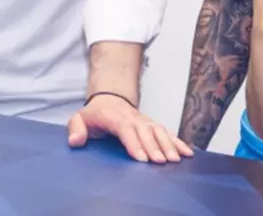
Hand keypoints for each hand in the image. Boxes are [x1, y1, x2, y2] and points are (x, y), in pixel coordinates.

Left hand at [66, 94, 193, 163]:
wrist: (109, 100)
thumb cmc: (95, 114)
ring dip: (168, 144)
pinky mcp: (152, 125)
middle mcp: (132, 118)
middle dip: (154, 146)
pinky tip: (187, 153)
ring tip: (175, 160)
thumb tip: (75, 140)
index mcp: (114, 117)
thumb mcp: (80, 118)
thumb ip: (75, 128)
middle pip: (145, 131)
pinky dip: (178, 141)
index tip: (142, 158)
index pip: (125, 129)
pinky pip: (167, 132)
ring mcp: (144, 120)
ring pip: (159, 130)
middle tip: (160, 162)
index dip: (134, 143)